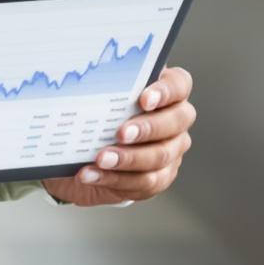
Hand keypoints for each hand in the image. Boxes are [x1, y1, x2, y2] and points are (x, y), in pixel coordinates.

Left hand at [42, 64, 194, 207]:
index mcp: (166, 91)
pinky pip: (144, 182)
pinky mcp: (159, 178)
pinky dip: (114, 179)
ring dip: (128, 158)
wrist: (84, 151)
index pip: (179, 84)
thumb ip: (102, 86)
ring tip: (101, 159)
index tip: (143, 99)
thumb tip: (87, 82)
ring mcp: (172, 151)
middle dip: (147, 128)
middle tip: (121, 133)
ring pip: (160, 156)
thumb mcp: (98, 95)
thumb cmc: (97, 114)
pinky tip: (91, 174)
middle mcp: (175, 120)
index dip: (165, 91)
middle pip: (175, 122)